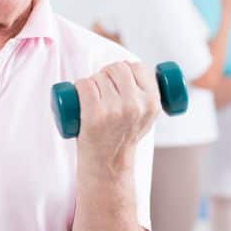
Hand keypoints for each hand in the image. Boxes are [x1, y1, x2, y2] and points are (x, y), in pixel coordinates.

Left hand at [74, 62, 159, 177]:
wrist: (108, 164)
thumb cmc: (124, 136)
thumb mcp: (147, 115)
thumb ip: (147, 92)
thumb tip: (134, 66)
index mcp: (152, 102)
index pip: (137, 67)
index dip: (125, 71)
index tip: (118, 82)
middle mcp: (135, 105)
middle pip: (116, 68)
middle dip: (107, 74)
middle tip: (103, 91)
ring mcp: (114, 110)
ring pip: (98, 76)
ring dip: (92, 83)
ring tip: (94, 100)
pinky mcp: (94, 115)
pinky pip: (84, 84)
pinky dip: (78, 87)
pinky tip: (81, 98)